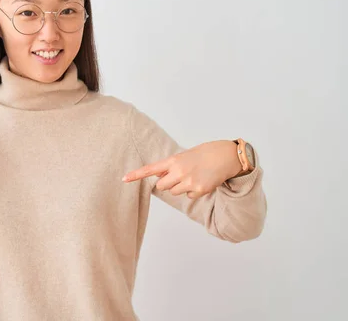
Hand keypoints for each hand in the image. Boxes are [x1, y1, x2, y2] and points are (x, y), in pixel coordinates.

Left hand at [122, 140, 242, 198]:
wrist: (226, 156)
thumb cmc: (204, 154)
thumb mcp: (184, 156)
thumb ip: (171, 166)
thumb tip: (159, 177)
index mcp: (173, 160)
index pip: (151, 168)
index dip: (136, 175)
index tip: (123, 178)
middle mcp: (179, 171)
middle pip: (162, 186)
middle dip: (167, 183)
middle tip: (180, 176)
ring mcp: (188, 181)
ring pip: (174, 192)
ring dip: (180, 187)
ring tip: (193, 176)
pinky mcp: (198, 190)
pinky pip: (188, 196)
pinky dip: (193, 191)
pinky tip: (202, 181)